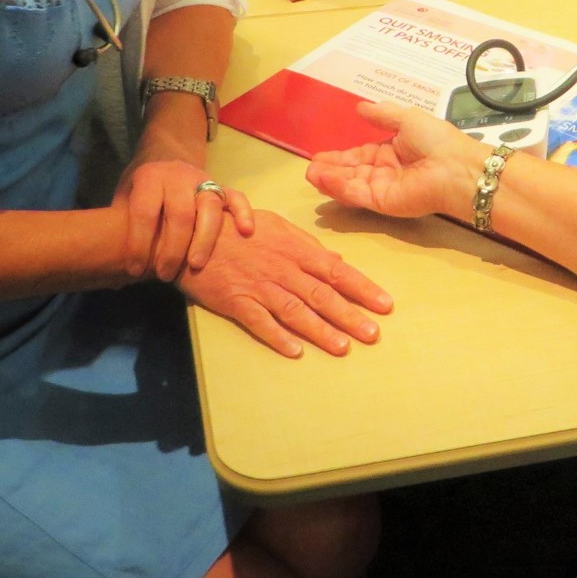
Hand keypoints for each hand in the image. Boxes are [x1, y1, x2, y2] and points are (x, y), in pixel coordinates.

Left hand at [116, 157, 255, 282]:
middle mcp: (178, 176)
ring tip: (196, 265)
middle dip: (173, 248)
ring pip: (210, 208)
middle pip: (180, 213)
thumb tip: (113, 271)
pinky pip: (237, 197)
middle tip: (165, 275)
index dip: (139, 242)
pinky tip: (245, 232)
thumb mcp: (124, 199)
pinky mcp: (222, 187)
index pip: (145, 212)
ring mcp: (203, 180)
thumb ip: (122, 226)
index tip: (136, 269)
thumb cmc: (142, 190)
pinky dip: (243, 213)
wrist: (165, 157)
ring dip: (204, 239)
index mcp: (150, 177)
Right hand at [176, 210, 391, 358]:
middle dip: (350, 315)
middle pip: (322, 295)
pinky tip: (295, 351)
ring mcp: (259, 286)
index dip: (363, 288)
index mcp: (295, 249)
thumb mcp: (276, 225)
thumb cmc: (237, 226)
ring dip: (321, 331)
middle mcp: (282, 269)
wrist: (191, 232)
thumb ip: (306, 244)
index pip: (336, 271)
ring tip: (343, 347)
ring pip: (296, 311)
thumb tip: (336, 261)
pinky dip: (278, 337)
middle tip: (373, 334)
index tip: (385, 304)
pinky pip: (260, 322)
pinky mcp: (236, 301)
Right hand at [305, 101, 485, 221]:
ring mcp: (383, 188)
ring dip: (329, 179)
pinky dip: (339, 187)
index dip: (340, 156)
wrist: (456, 167)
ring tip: (309, 173)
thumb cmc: (436, 140)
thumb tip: (360, 107)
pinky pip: (357, 193)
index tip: (319, 155)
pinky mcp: (382, 202)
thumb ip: (382, 115)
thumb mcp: (407, 119)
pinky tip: (322, 179)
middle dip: (330, 169)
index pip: (360, 155)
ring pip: (350, 184)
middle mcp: (385, 171)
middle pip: (351, 171)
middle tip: (309, 167)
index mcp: (392, 152)